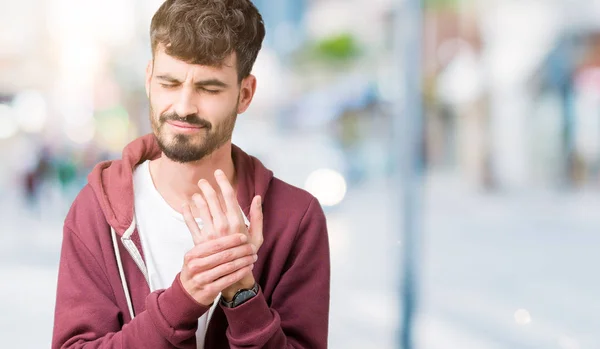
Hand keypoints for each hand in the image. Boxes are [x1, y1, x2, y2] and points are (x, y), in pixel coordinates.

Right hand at [178, 230, 256, 305]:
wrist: (188, 293)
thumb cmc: (196, 270)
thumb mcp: (195, 255)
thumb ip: (208, 243)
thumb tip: (226, 225)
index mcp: (193, 254)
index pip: (215, 244)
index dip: (232, 240)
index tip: (244, 237)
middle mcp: (195, 266)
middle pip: (224, 255)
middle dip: (242, 250)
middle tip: (252, 247)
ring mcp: (202, 279)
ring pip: (228, 267)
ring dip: (244, 261)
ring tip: (253, 256)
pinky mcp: (209, 290)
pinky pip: (229, 279)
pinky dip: (241, 272)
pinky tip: (248, 267)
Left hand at [182, 169, 263, 302]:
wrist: (233, 276)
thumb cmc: (247, 254)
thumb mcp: (258, 236)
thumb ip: (257, 216)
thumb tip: (257, 197)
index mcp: (237, 222)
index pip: (229, 196)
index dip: (223, 182)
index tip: (218, 173)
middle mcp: (223, 226)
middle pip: (212, 200)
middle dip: (207, 187)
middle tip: (202, 180)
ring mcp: (210, 234)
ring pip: (201, 210)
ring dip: (197, 198)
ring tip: (195, 192)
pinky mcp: (200, 242)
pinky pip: (191, 224)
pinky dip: (187, 213)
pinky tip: (185, 205)